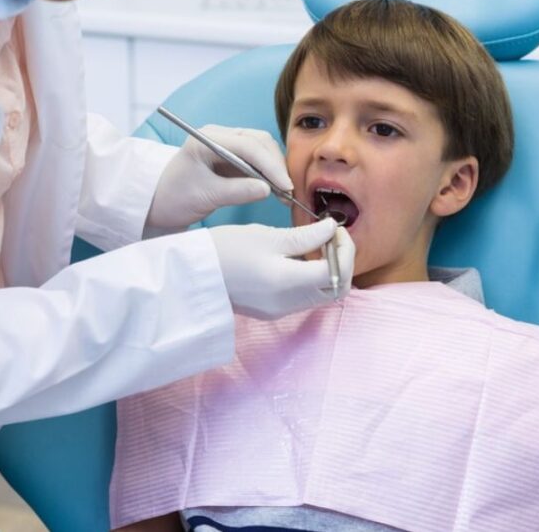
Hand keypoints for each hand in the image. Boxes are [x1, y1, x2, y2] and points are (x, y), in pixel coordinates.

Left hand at [146, 125, 291, 231]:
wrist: (158, 203)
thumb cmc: (174, 197)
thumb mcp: (204, 196)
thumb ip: (237, 191)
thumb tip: (268, 190)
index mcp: (208, 138)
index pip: (248, 145)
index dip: (270, 165)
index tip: (284, 186)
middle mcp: (220, 135)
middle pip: (259, 142)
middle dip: (276, 165)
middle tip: (287, 191)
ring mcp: (227, 144)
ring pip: (262, 149)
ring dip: (275, 169)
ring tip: (284, 194)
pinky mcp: (233, 157)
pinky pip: (258, 160)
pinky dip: (269, 173)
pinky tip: (276, 190)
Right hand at [209, 218, 354, 319]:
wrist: (192, 275)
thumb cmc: (224, 249)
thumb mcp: (265, 236)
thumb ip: (304, 236)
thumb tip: (332, 229)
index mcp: (287, 282)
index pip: (337, 272)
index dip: (345, 249)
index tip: (335, 228)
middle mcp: (288, 303)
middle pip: (337, 289)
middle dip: (342, 261)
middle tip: (331, 235)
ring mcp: (281, 310)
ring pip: (323, 294)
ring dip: (328, 269)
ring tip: (314, 243)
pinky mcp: (273, 310)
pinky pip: (306, 297)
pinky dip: (312, 278)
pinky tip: (299, 257)